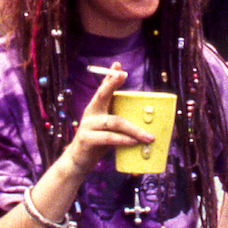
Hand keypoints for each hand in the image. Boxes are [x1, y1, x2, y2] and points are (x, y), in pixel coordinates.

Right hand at [57, 65, 152, 179]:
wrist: (79, 161)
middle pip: (102, 95)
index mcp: (96, 108)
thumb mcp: (109, 129)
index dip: (110, 76)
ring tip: (148, 137)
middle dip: (112, 83)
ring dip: (134, 129)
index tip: (118, 65)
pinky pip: (109, 137)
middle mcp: (91, 113)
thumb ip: (120, 121)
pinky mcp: (87, 139)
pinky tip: (133, 142)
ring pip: (114, 122)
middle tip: (123, 74)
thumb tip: (146, 119)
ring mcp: (87, 125)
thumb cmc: (98, 143)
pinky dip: (123, 139)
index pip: (103, 89)